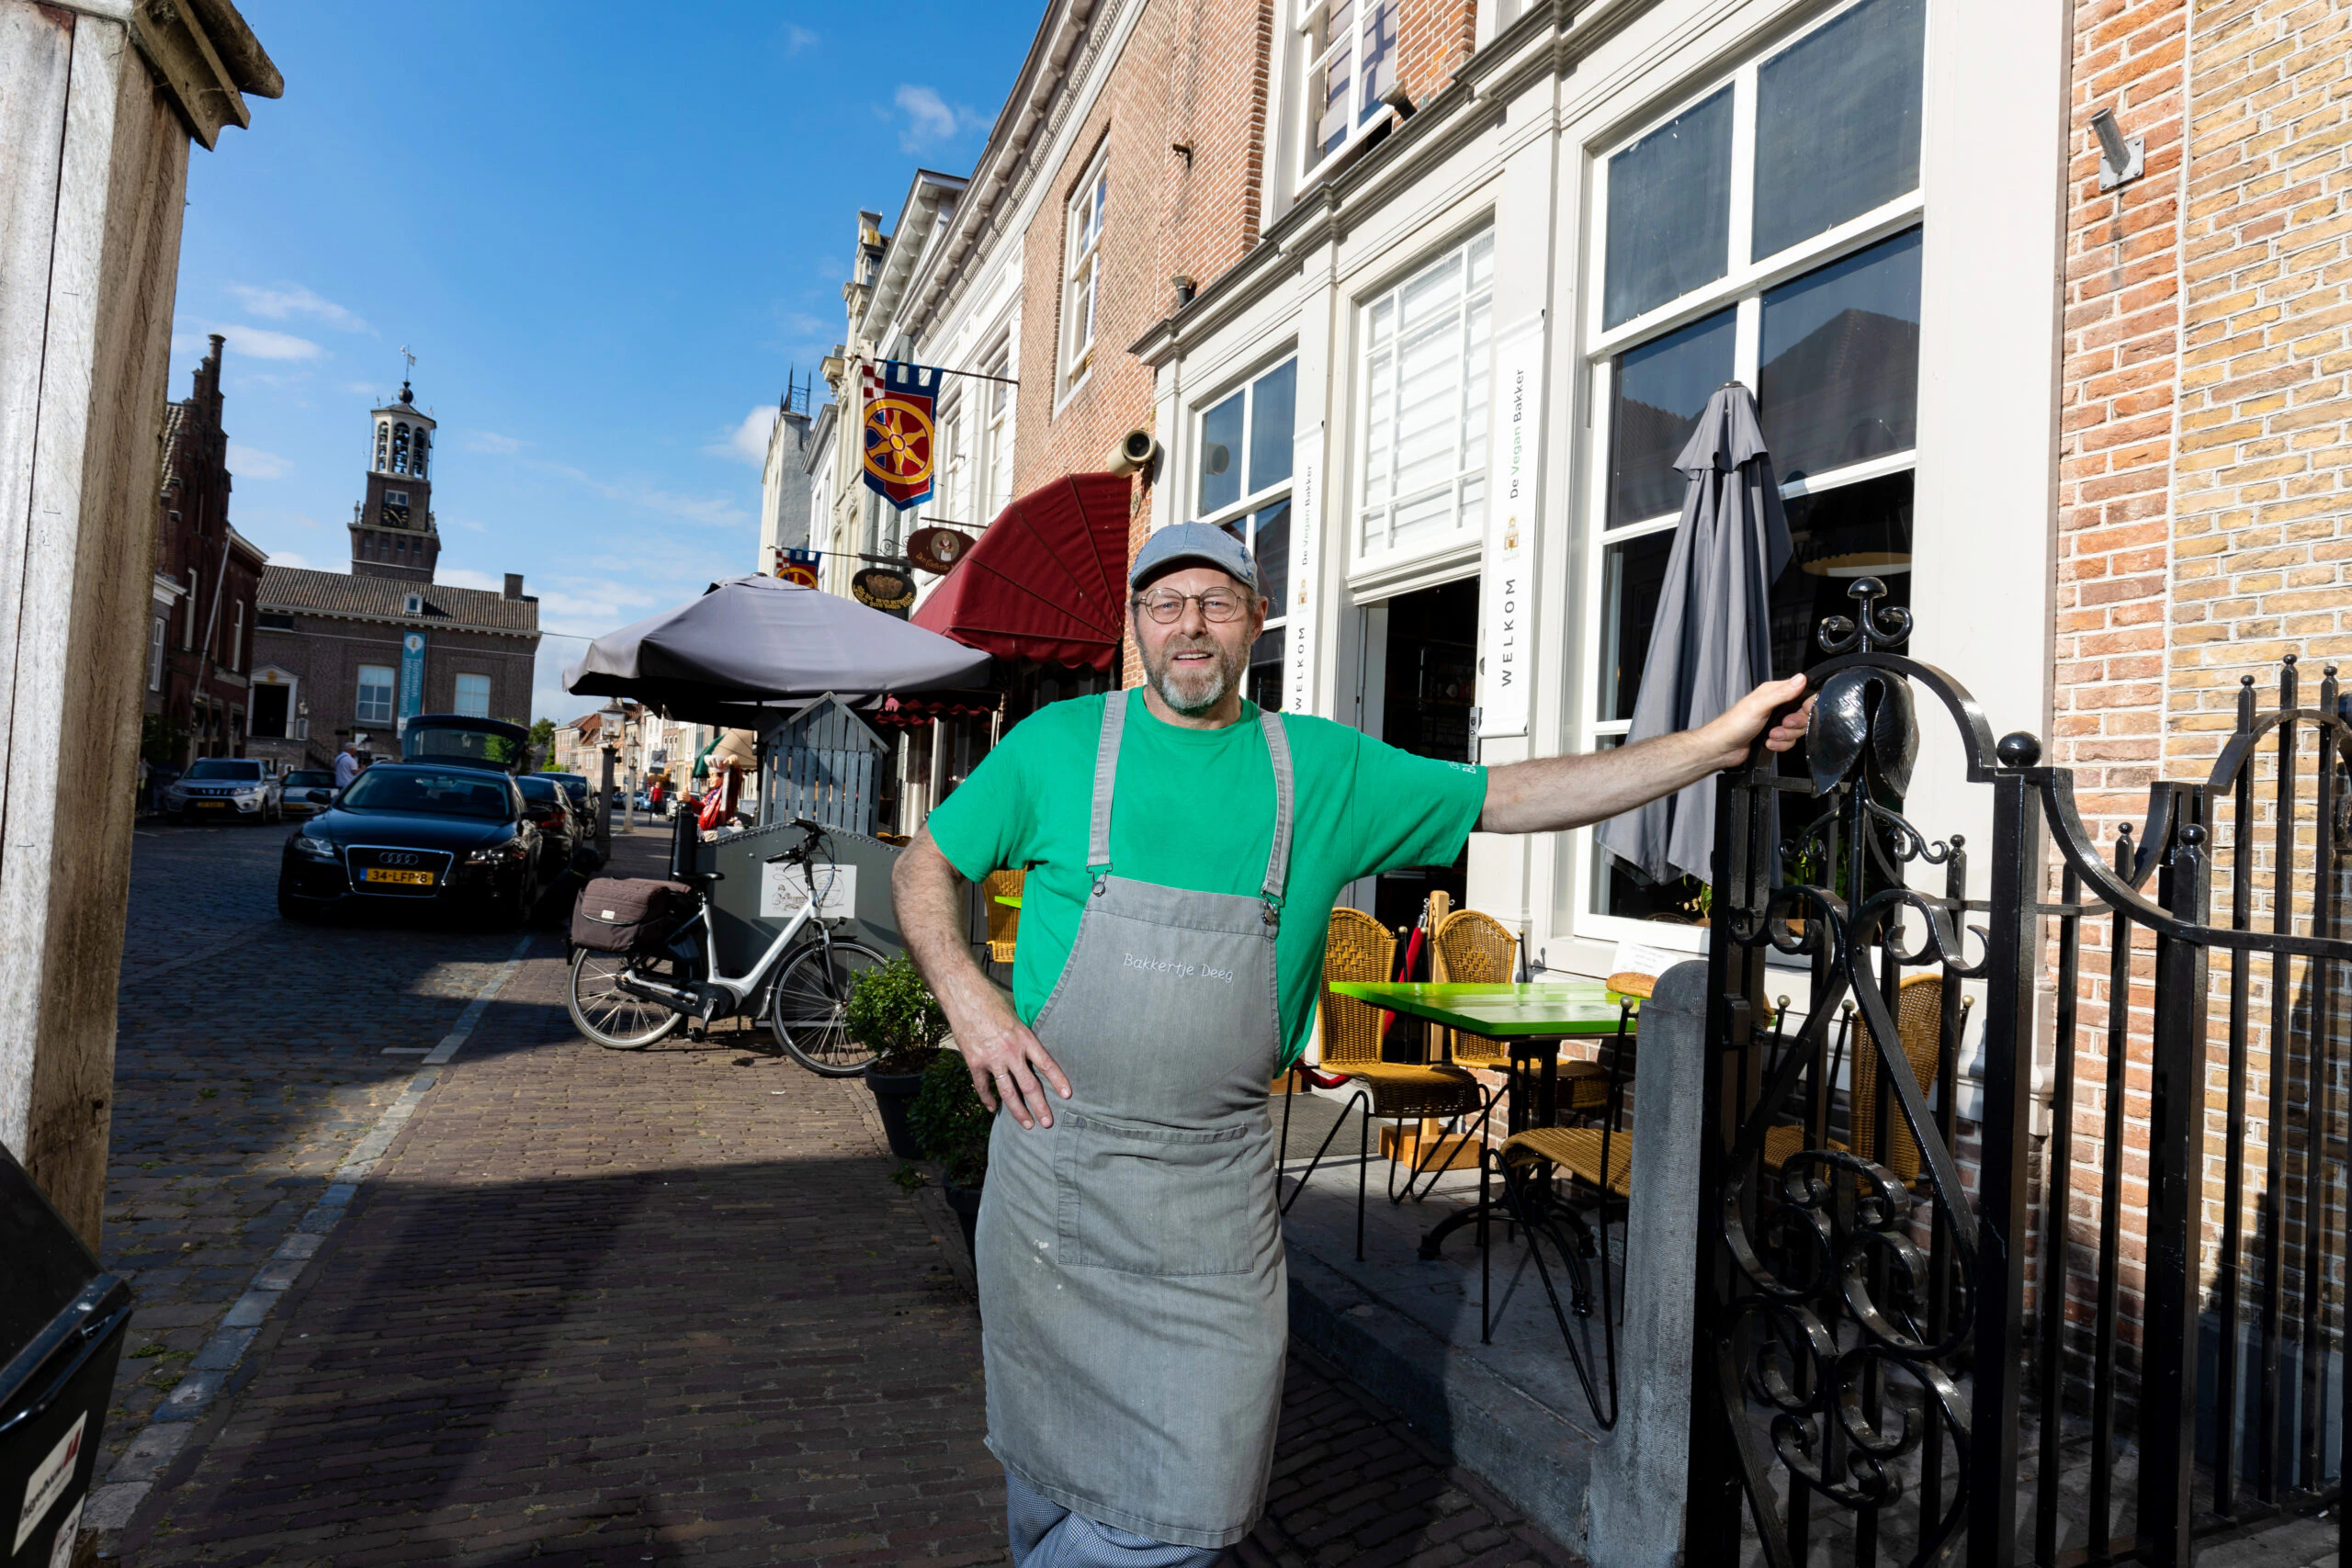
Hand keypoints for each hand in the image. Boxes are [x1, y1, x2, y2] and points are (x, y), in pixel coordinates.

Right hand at [949, 994, 1070, 1129]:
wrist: (964, 994)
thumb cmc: (992, 998)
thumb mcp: (1017, 1010)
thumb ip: (1025, 1030)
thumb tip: (1037, 1036)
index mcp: (1024, 1037)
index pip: (1046, 1064)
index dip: (1058, 1081)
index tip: (1067, 1095)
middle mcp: (1010, 1051)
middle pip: (1029, 1085)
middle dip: (1040, 1106)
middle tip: (1048, 1122)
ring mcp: (991, 1059)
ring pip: (1008, 1092)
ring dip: (1018, 1111)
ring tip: (1028, 1125)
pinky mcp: (974, 1062)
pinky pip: (982, 1086)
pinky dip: (987, 1099)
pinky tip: (993, 1108)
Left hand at [1700, 674, 1813, 769]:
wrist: (1722, 749)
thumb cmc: (1733, 725)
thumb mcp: (1759, 705)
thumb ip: (1782, 693)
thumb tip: (1801, 679)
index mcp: (1774, 692)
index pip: (1803, 693)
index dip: (1806, 704)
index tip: (1802, 711)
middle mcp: (1776, 706)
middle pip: (1803, 715)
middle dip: (1795, 724)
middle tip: (1782, 724)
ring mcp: (1775, 722)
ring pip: (1797, 730)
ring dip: (1785, 736)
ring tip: (1770, 735)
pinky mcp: (1774, 737)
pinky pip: (1789, 742)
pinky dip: (1780, 745)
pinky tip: (1768, 743)